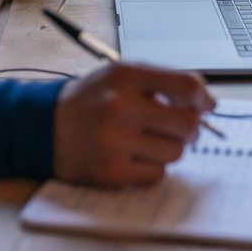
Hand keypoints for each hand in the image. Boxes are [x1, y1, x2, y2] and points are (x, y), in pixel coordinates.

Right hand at [53, 62, 215, 186]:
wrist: (43, 126)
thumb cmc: (89, 101)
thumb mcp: (119, 76)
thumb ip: (160, 83)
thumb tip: (203, 102)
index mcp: (126, 77)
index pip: (186, 86)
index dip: (205, 98)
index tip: (208, 106)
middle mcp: (120, 107)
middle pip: (188, 124)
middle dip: (193, 129)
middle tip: (184, 129)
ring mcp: (115, 141)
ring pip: (175, 152)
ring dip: (169, 148)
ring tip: (149, 141)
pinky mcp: (110, 171)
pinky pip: (156, 174)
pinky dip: (151, 167)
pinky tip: (133, 156)